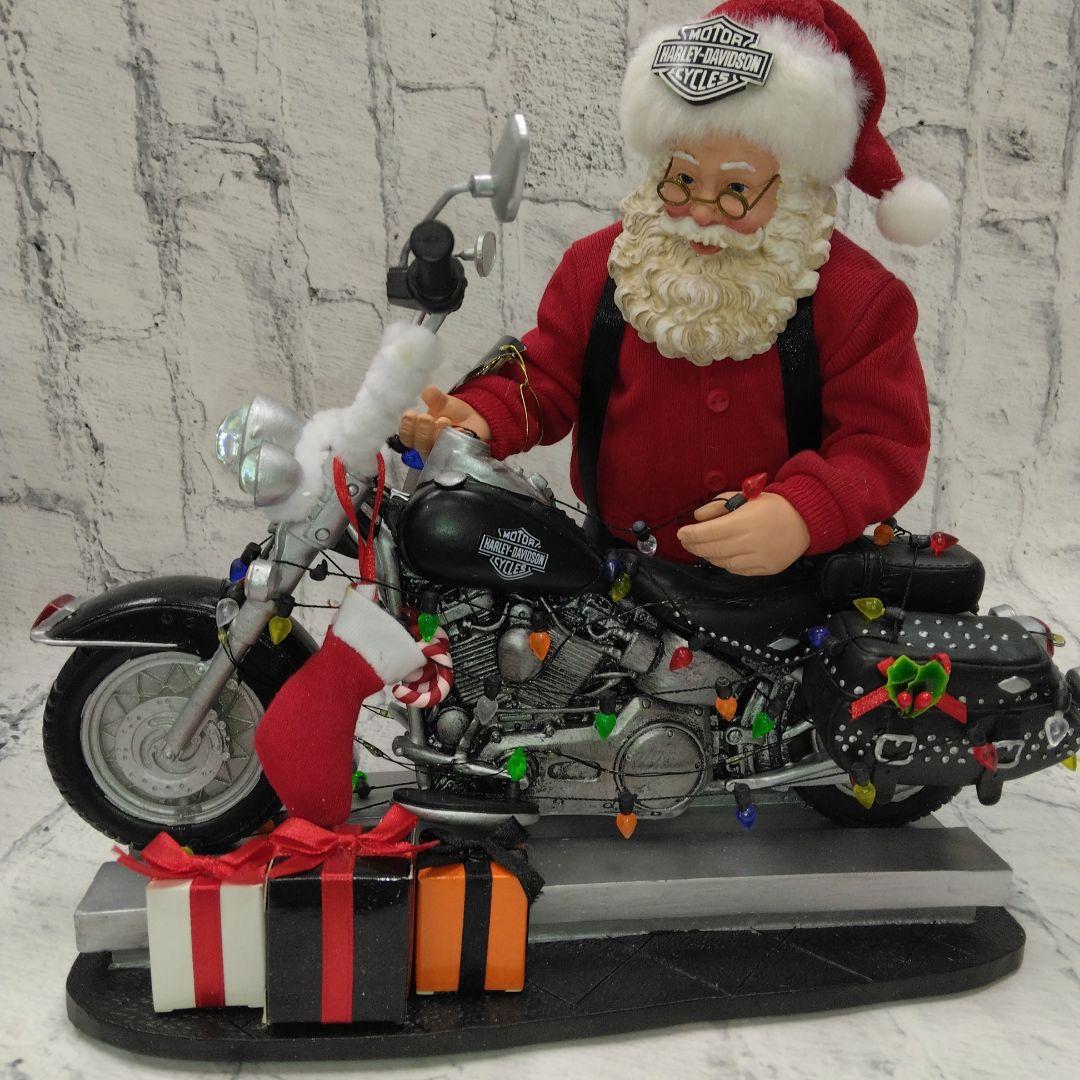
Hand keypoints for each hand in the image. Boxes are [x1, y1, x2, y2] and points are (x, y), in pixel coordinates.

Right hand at [398, 385, 491, 454]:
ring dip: (436, 435)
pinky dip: (455, 442)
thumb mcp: (442, 402)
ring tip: (443, 420)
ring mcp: (442, 455)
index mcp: (417, 434)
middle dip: (421, 431)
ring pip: (435, 452)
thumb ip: (434, 397)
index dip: (406, 428)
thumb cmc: (451, 412)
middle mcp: (427, 447)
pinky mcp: (458, 458)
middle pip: (419, 446)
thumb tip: (428, 391)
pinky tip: (459, 431)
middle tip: (426, 418)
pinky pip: (455, 454)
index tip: (410, 414)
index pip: (406, 437)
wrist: (473, 419)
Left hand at [676, 491, 810, 575]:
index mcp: (744, 521)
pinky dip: (725, 563)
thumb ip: (719, 505)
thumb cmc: (772, 506)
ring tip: (701, 548)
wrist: (804, 521)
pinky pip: (737, 570)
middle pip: (713, 549)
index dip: (692, 534)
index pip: (709, 532)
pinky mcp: (765, 569)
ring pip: (723, 562)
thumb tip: (698, 518)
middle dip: (695, 546)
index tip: (681, 533)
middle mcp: (750, 542)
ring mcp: (758, 558)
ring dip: (708, 555)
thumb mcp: (745, 497)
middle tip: (686, 542)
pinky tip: (720, 556)